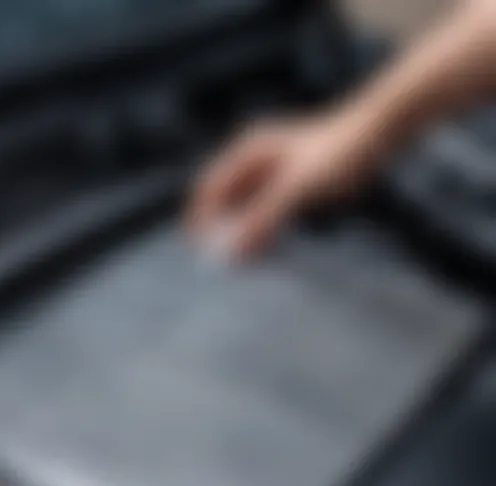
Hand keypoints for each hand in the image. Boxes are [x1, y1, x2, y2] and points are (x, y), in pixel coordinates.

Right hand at [187, 112, 381, 258]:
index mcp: (246, 153)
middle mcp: (253, 160)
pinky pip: (262, 212)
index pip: (208, 188)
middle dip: (215, 229)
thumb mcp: (294, 189)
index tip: (197, 249)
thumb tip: (231, 251)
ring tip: (236, 261)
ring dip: (236, 232)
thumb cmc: (335, 155)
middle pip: (220, 200)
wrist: (375, 136)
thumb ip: (261, 219)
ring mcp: (270, 172)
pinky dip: (257, 231)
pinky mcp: (287, 184)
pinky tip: (263, 250)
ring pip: (240, 208)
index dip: (198, 218)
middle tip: (214, 261)